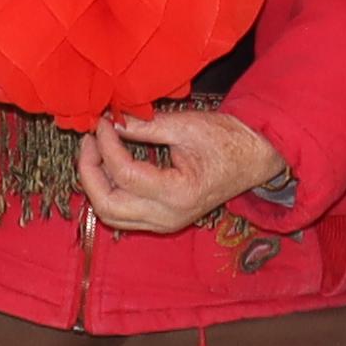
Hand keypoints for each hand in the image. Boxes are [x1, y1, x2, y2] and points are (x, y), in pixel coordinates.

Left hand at [77, 103, 282, 235]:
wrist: (255, 158)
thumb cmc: (227, 139)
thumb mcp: (185, 126)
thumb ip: (144, 126)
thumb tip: (110, 121)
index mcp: (178, 193)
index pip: (125, 175)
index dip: (107, 145)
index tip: (104, 122)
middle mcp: (168, 217)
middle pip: (108, 205)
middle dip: (90, 171)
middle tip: (90, 140)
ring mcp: (164, 224)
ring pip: (111, 215)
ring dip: (95, 184)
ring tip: (95, 151)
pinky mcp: (162, 221)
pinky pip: (123, 214)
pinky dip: (109, 191)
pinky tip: (108, 166)